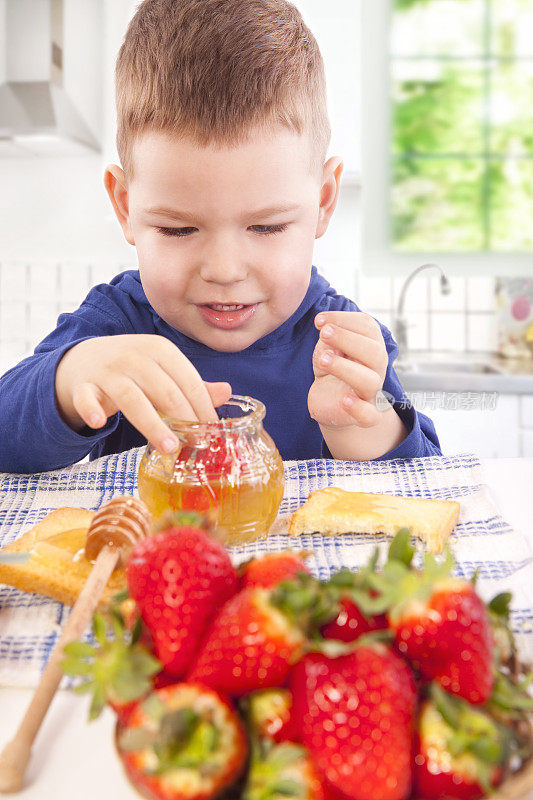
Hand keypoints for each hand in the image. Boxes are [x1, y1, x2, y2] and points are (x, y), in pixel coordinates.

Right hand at [55, 334, 231, 451]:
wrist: (82, 359)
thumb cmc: (131, 369)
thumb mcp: (162, 369)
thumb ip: (192, 384)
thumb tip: (227, 392)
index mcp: (159, 349)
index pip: (187, 380)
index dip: (203, 406)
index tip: (213, 431)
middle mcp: (134, 357)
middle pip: (165, 391)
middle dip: (184, 418)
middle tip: (197, 444)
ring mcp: (107, 371)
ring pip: (132, 398)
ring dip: (152, 424)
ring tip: (170, 447)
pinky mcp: (83, 386)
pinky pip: (87, 398)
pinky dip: (91, 409)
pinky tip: (99, 422)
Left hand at [308, 311, 388, 429]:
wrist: (331, 403)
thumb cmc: (332, 369)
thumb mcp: (327, 348)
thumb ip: (329, 338)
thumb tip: (327, 328)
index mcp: (370, 346)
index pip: (368, 327)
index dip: (345, 319)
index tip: (319, 320)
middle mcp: (375, 368)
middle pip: (374, 352)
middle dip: (347, 339)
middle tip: (323, 333)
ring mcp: (371, 392)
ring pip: (370, 381)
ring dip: (345, 367)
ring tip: (323, 360)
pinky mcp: (364, 415)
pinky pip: (370, 416)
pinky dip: (359, 408)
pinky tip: (345, 400)